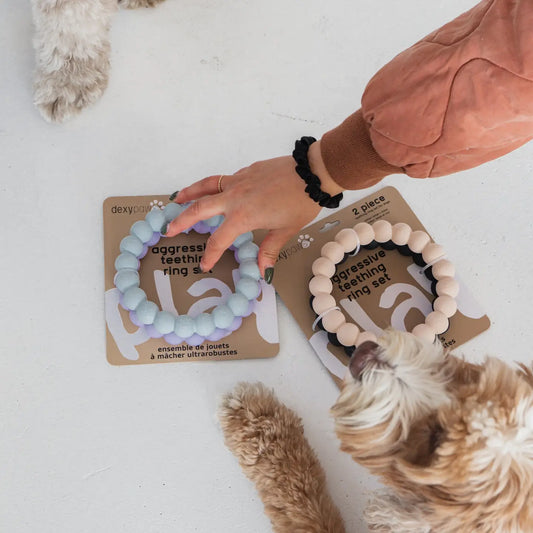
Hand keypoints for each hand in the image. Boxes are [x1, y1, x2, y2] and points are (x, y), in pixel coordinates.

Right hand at [165, 142, 342, 281]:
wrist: (312, 172)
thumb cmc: (301, 202)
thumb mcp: (285, 230)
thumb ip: (270, 250)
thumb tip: (264, 272)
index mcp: (243, 216)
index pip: (218, 240)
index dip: (210, 255)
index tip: (204, 264)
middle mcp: (234, 198)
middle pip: (199, 209)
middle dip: (181, 220)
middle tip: (168, 228)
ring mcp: (238, 181)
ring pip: (206, 186)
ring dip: (188, 193)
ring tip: (176, 198)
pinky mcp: (246, 171)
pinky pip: (223, 179)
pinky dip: (212, 185)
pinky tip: (213, 190)